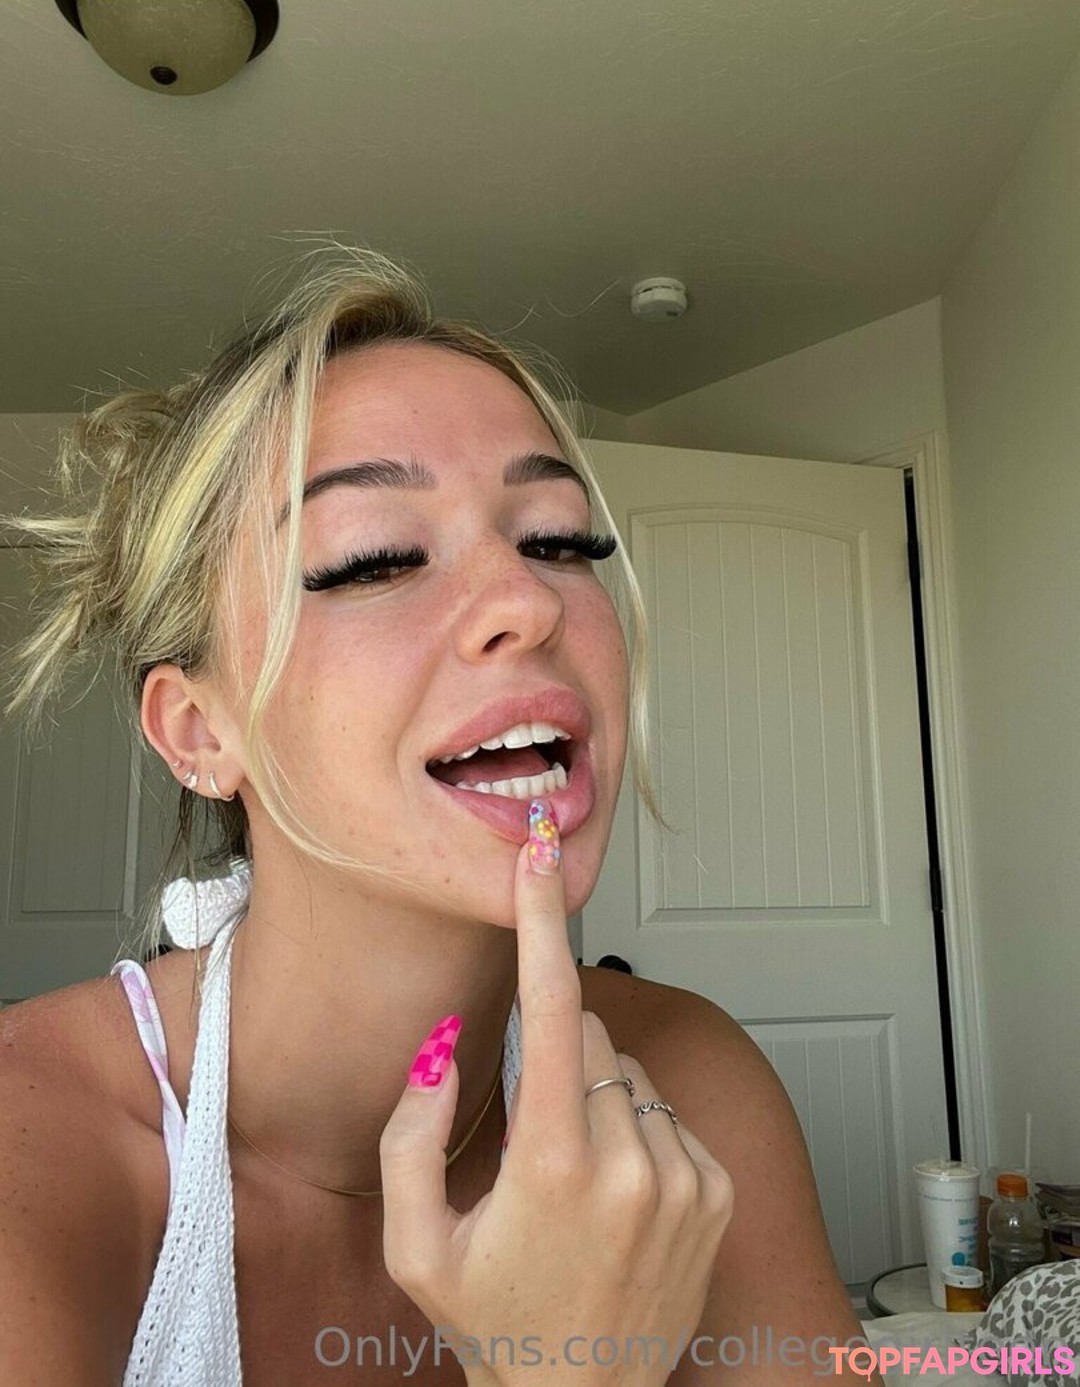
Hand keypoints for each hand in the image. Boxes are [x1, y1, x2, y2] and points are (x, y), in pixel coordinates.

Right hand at [379, 798, 733, 1385]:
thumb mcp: (417, 1243)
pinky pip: (666, 1111)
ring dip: (597, 1100)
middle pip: (588, 1035)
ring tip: (576, 1187)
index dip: (540, 921)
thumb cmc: (493, 1324)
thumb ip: (411, 1135)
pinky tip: (616, 1198)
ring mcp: (683, 1175)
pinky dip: (638, 1132)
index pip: (551, 1008)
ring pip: (627, 1073)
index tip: (535, 855)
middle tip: (533, 1142)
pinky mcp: (715, 1189)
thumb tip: (442, 1046)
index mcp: (552, 1162)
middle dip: (555, 1057)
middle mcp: (631, 1160)